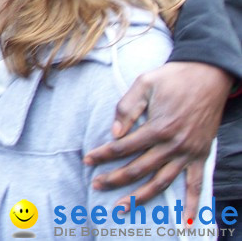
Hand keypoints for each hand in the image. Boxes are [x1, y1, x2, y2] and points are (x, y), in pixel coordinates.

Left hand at [83, 62, 230, 212]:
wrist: (207, 76)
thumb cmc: (172, 78)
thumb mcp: (144, 84)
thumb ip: (127, 108)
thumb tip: (115, 132)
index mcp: (158, 127)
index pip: (123, 147)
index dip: (103, 155)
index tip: (88, 159)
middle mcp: (173, 144)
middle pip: (138, 168)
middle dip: (114, 178)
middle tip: (96, 184)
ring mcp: (188, 152)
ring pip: (161, 181)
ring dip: (141, 196)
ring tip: (123, 206)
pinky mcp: (200, 155)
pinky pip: (195, 183)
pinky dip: (191, 202)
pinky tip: (183, 218)